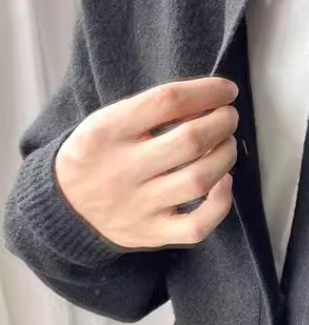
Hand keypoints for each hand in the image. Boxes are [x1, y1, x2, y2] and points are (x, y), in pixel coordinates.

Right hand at [54, 77, 240, 249]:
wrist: (65, 205)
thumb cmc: (99, 154)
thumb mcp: (107, 121)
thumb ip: (151, 110)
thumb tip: (211, 99)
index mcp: (106, 132)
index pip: (167, 101)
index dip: (207, 92)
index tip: (227, 91)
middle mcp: (121, 170)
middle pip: (190, 141)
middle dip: (222, 123)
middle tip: (228, 117)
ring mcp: (137, 206)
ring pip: (199, 180)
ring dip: (225, 156)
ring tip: (226, 144)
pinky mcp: (151, 233)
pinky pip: (197, 226)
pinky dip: (221, 204)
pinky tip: (224, 182)